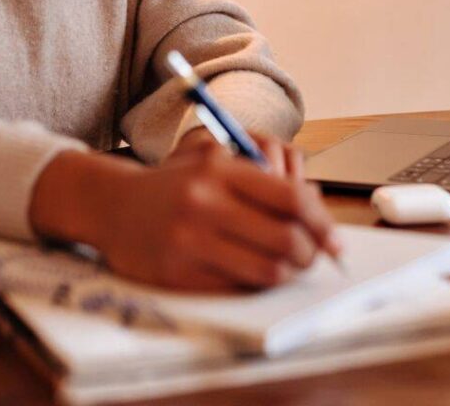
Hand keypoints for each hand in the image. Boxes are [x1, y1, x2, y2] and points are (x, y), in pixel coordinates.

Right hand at [96, 135, 338, 291]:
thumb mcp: (213, 162)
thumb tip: (316, 207)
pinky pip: (238, 288)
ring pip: (268, 270)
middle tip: (311, 256)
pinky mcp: (179, 274)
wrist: (115, 205)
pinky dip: (257, 285)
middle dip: (310, 254)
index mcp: (220, 169)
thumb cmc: (176, 184)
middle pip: (286, 239)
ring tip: (287, 267)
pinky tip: (253, 274)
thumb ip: (263, 178)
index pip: (291, 198)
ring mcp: (190, 240)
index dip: (322, 222)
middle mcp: (205, 203)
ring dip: (289, 274)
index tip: (334, 240)